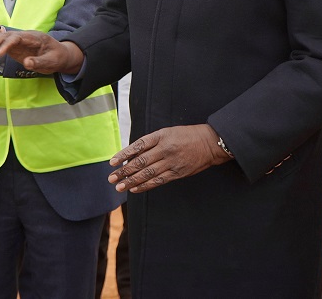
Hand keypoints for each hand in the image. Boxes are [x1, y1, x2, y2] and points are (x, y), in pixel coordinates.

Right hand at [0, 31, 83, 73]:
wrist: (61, 55)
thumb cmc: (57, 58)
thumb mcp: (51, 62)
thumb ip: (39, 62)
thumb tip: (26, 63)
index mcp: (34, 37)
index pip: (17, 38)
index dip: (6, 44)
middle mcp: (24, 36)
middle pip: (6, 36)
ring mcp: (19, 41)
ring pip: (1, 38)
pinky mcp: (15, 47)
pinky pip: (1, 44)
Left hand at [107, 124, 230, 193]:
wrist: (209, 143)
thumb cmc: (186, 136)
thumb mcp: (167, 132)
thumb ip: (151, 143)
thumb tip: (132, 155)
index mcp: (160, 136)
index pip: (137, 146)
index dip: (124, 155)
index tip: (112, 162)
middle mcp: (165, 149)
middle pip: (140, 162)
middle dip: (124, 171)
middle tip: (112, 178)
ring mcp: (171, 162)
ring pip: (147, 173)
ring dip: (131, 181)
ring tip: (120, 186)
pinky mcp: (177, 173)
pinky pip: (158, 181)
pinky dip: (145, 186)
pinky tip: (135, 188)